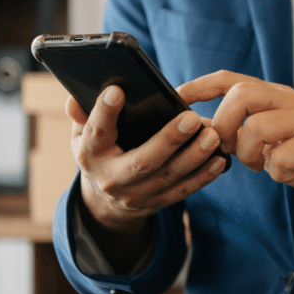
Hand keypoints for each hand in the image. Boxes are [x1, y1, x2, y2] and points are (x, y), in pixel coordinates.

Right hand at [67, 85, 226, 234]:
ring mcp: (136, 195)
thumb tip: (74, 97)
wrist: (105, 202)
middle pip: (143, 161)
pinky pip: (183, 191)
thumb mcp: (82, 136)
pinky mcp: (157, 203)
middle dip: (169, 140)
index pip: (96, 132)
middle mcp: (112, 179)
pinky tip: (219, 160)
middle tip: (190, 118)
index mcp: (91, 155)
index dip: (105, 112)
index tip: (118, 90)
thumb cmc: (100, 153)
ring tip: (213, 136)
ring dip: (194, 157)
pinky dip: (203, 176)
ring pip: (168, 177)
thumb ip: (81, 116)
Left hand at [177, 71, 293, 214]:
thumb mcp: (275, 140)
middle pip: (241, 94)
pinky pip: (282, 158)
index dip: (199, 85)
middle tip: (229, 148)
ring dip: (249, 154)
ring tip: (262, 166)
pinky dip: (278, 173)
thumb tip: (202, 133)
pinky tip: (288, 175)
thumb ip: (245, 133)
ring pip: (258, 127)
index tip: (174, 98)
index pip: (230, 79)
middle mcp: (290, 101)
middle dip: (224, 124)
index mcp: (275, 97)